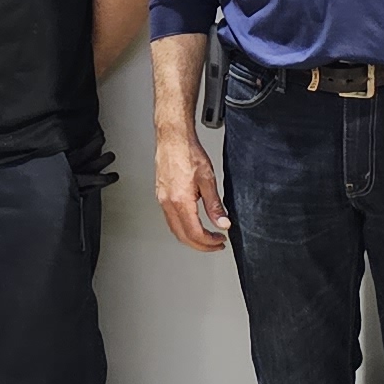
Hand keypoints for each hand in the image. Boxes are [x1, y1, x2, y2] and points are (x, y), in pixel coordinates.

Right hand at [154, 131, 227, 253]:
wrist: (173, 138)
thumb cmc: (188, 152)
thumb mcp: (208, 179)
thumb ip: (215, 205)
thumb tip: (222, 223)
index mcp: (180, 200)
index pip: (195, 233)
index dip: (209, 242)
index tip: (220, 241)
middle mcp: (168, 202)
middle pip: (183, 236)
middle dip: (200, 245)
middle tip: (215, 244)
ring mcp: (162, 199)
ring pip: (175, 229)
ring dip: (191, 237)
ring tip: (206, 236)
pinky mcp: (160, 195)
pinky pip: (170, 219)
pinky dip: (183, 227)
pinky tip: (192, 223)